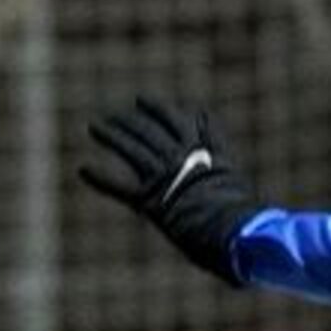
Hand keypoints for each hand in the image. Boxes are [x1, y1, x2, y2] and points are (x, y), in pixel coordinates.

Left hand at [79, 97, 255, 283]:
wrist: (235, 230)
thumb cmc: (247, 218)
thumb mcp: (239, 182)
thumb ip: (226, 165)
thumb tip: (230, 156)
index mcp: (206, 152)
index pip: (181, 122)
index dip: (161, 110)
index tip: (145, 101)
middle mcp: (182, 158)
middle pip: (151, 130)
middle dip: (133, 120)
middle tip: (119, 113)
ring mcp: (164, 176)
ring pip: (132, 148)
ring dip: (112, 135)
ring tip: (95, 126)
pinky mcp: (149, 200)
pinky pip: (119, 185)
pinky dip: (100, 178)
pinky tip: (84, 169)